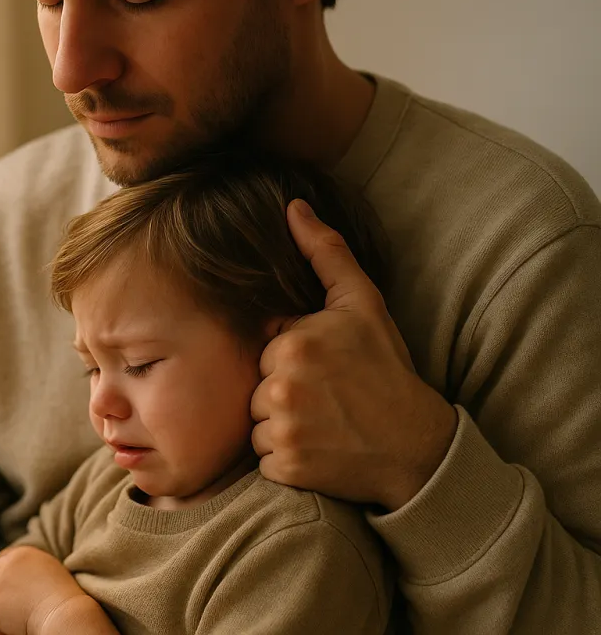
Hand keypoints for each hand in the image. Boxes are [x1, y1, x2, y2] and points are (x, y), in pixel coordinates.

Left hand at [0, 546, 93, 634]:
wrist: (68, 616)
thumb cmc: (67, 604)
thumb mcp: (52, 575)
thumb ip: (33, 572)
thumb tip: (15, 588)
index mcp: (24, 554)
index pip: (0, 561)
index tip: (7, 596)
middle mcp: (9, 563)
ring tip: (0, 625)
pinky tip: (0, 633)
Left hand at [250, 200, 457, 510]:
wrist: (418, 448)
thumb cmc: (388, 372)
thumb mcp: (363, 306)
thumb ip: (326, 254)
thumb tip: (294, 207)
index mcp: (295, 343)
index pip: (265, 349)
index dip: (291, 359)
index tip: (326, 370)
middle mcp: (283, 386)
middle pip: (255, 387)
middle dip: (283, 393)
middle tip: (327, 400)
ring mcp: (283, 429)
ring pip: (255, 423)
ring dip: (280, 427)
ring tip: (323, 424)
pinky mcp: (285, 467)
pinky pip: (262, 459)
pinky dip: (284, 460)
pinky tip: (319, 450)